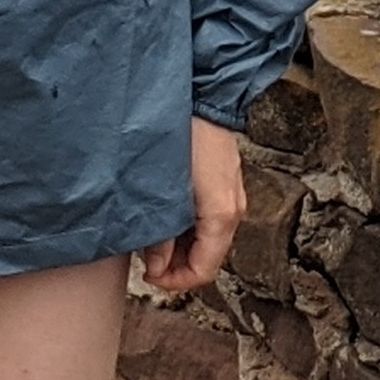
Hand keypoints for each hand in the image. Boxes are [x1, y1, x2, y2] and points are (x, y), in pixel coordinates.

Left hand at [139, 120, 244, 298]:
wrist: (203, 98)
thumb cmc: (185, 137)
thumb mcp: (166, 192)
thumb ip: (161, 233)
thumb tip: (156, 265)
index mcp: (222, 216)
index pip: (204, 271)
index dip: (175, 282)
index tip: (149, 275)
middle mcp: (233, 211)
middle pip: (207, 258)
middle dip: (175, 264)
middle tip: (146, 255)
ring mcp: (232, 197)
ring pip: (207, 240)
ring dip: (179, 245)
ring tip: (152, 232)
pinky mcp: (224, 186)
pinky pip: (209, 220)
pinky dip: (187, 226)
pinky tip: (166, 214)